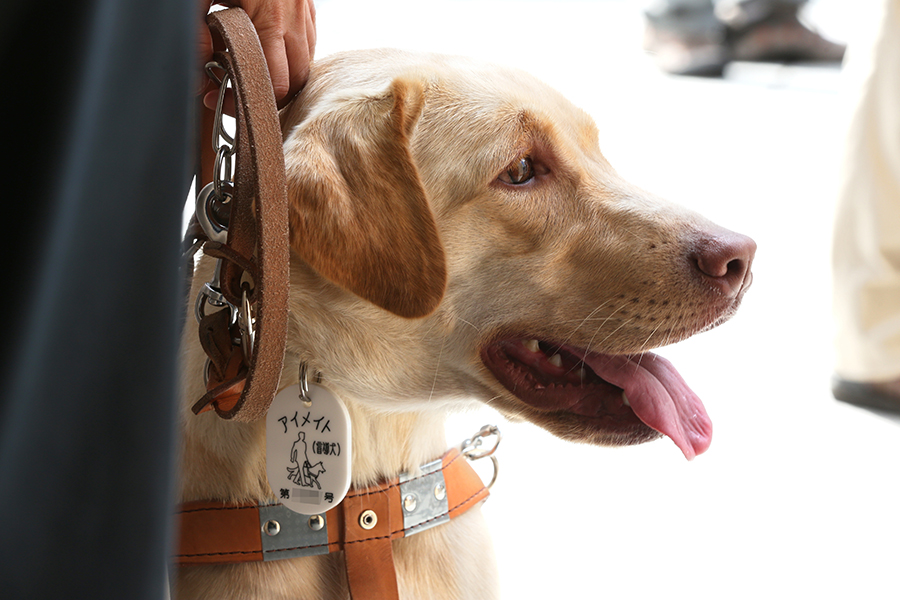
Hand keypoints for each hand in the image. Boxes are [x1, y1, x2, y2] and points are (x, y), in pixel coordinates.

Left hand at [197, 0, 316, 109]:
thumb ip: (197, 34)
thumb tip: (201, 81)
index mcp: (269, 18)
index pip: (277, 83)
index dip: (250, 99)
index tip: (221, 98)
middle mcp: (293, 18)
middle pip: (296, 82)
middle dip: (270, 96)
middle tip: (238, 96)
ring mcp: (303, 12)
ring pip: (305, 64)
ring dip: (283, 78)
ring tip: (252, 76)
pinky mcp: (306, 5)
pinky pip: (308, 43)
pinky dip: (291, 57)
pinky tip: (268, 55)